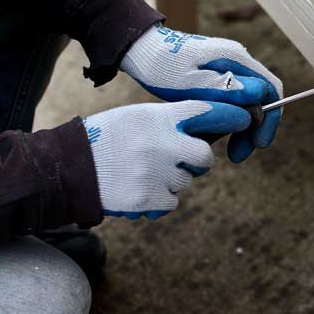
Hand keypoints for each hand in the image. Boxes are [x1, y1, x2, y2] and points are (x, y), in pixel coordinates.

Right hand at [82, 100, 251, 218]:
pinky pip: (171, 201)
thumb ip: (170, 122)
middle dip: (197, 160)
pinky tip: (136, 187)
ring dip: (171, 179)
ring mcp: (156, 173)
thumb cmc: (106, 138)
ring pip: (186, 180)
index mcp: (158, 118)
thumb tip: (208, 130)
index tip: (245, 118)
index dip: (230, 116)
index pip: (207, 112)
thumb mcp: (137, 118)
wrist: (68, 168)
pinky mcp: (149, 199)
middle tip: (176, 159)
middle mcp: (162, 143)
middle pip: (204, 156)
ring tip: (141, 171)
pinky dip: (159, 198)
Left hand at [120, 24, 282, 161]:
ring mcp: (229, 68)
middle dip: (253, 129)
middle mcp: (237, 61)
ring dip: (239, 128)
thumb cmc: (161, 66)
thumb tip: (259, 94)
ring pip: (247, 103)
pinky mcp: (219, 77)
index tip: (257, 144)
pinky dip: (227, 120)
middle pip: (261, 99)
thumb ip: (224, 87)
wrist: (141, 51)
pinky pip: (232, 101)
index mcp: (235, 58)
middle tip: (237, 155)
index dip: (269, 119)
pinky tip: (211, 134)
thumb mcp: (188, 82)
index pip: (270, 89)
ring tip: (221, 148)